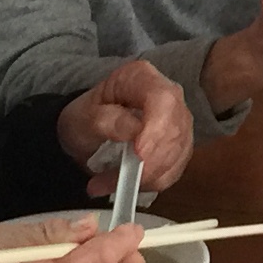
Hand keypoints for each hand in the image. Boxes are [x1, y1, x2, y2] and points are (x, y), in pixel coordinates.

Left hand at [55, 58, 190, 190]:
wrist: (87, 132)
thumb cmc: (85, 118)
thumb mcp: (83, 117)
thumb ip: (105, 120)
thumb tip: (133, 129)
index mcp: (141, 78)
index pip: (163, 99)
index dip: (157, 128)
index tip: (139, 154)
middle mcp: (167, 95)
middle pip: (176, 128)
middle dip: (153, 160)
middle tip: (122, 179)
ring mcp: (177, 120)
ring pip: (179, 152)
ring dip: (149, 175)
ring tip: (111, 182)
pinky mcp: (179, 145)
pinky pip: (176, 168)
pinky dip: (152, 182)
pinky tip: (126, 184)